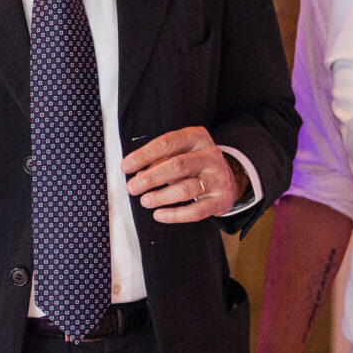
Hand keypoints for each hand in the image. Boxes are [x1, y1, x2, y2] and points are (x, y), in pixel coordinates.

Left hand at [122, 126, 237, 223]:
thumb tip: (138, 175)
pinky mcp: (221, 199)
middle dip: (151, 178)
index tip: (126, 166)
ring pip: (186, 189)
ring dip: (161, 196)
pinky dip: (174, 215)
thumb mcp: (179, 154)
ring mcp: (218, 177)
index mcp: (197, 137)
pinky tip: (159, 214)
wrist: (227, 180)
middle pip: (177, 165)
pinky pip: (196, 211)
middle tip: (132, 187)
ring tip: (145, 201)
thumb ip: (159, 162)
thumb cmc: (194, 166)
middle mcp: (210, 155)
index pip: (167, 143)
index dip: (144, 155)